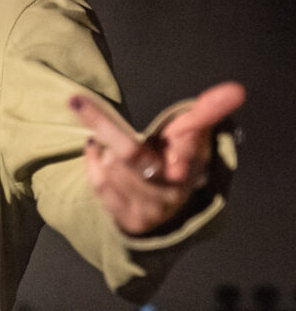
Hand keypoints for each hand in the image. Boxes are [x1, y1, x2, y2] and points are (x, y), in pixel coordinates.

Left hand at [71, 81, 244, 234]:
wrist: (163, 207)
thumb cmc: (177, 158)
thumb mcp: (191, 133)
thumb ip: (207, 111)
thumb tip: (235, 90)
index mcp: (193, 165)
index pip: (188, 146)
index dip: (182, 145)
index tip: (170, 144)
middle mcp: (173, 191)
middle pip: (132, 153)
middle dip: (103, 124)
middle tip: (76, 99)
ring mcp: (150, 209)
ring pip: (110, 166)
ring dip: (105, 149)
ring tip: (112, 144)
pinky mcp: (129, 221)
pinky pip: (99, 182)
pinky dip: (93, 162)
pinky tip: (98, 152)